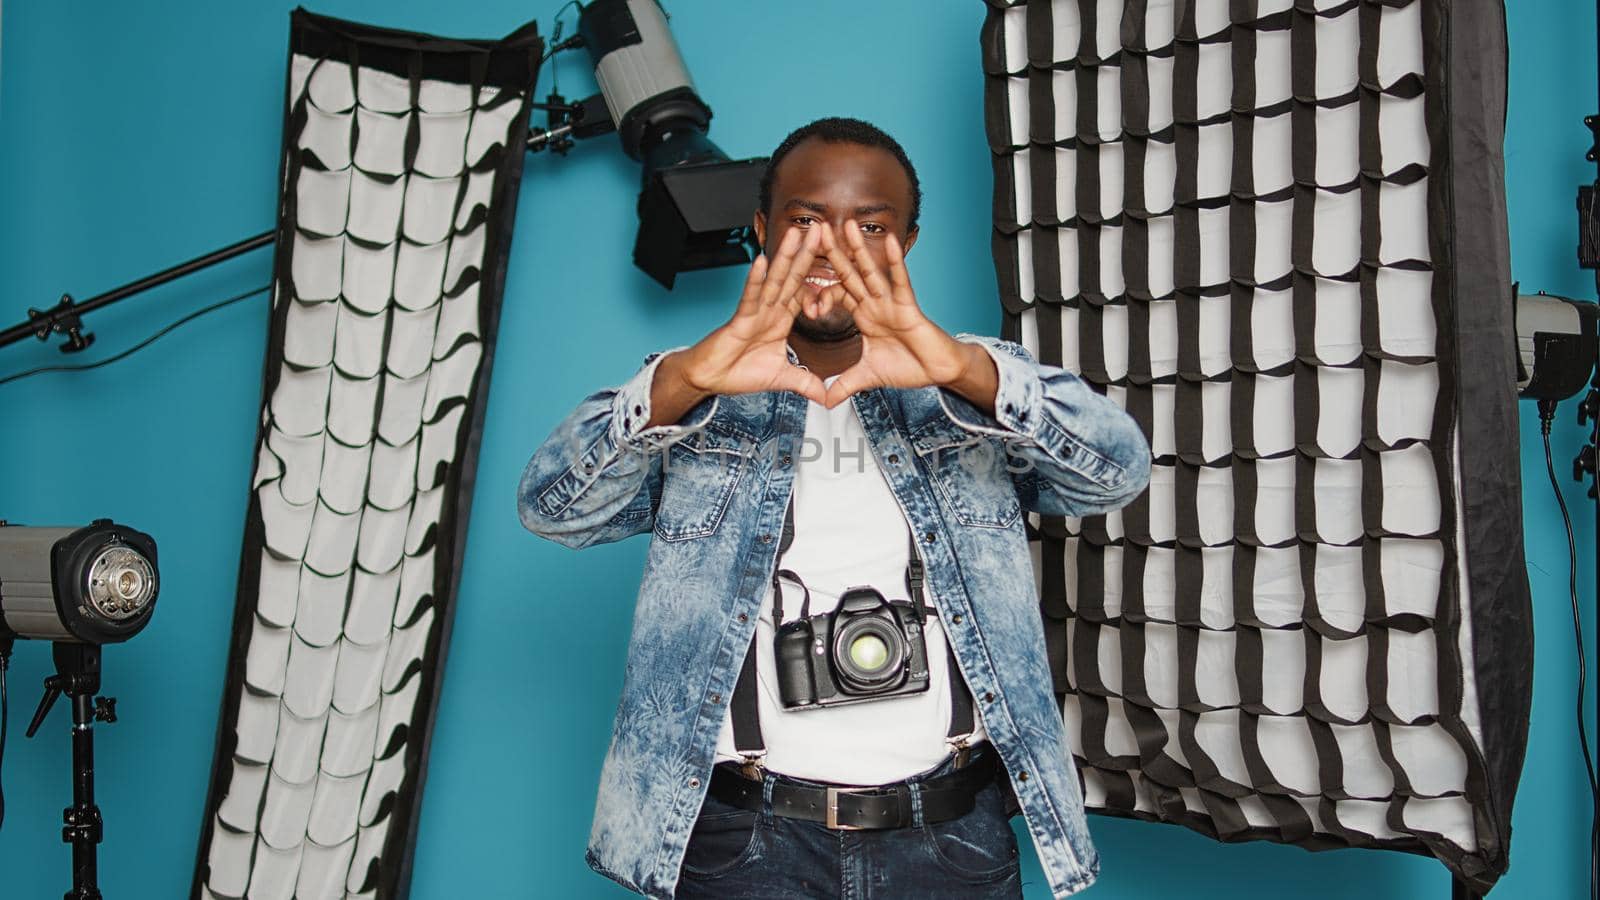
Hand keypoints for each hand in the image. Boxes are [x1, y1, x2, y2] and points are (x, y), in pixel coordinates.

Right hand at [649, 227, 832, 425]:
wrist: (710, 378)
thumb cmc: (739, 372)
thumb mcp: (782, 379)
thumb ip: (806, 383)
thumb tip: (827, 397)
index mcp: (781, 319)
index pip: (805, 293)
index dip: (822, 278)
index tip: (839, 263)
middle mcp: (770, 310)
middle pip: (793, 277)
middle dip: (808, 254)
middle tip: (821, 229)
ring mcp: (755, 312)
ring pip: (774, 280)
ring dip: (786, 256)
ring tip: (797, 234)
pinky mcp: (739, 319)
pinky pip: (750, 297)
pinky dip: (756, 280)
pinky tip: (763, 262)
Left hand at [816, 220, 992, 409]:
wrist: (937, 372)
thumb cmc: (908, 367)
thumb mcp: (867, 377)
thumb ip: (845, 385)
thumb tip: (826, 402)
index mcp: (864, 315)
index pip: (837, 295)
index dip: (820, 297)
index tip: (808, 309)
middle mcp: (875, 303)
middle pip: (848, 273)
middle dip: (832, 253)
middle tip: (815, 229)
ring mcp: (891, 302)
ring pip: (870, 270)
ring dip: (858, 247)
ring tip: (846, 224)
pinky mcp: (908, 305)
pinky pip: (900, 280)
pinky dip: (895, 262)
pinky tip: (889, 241)